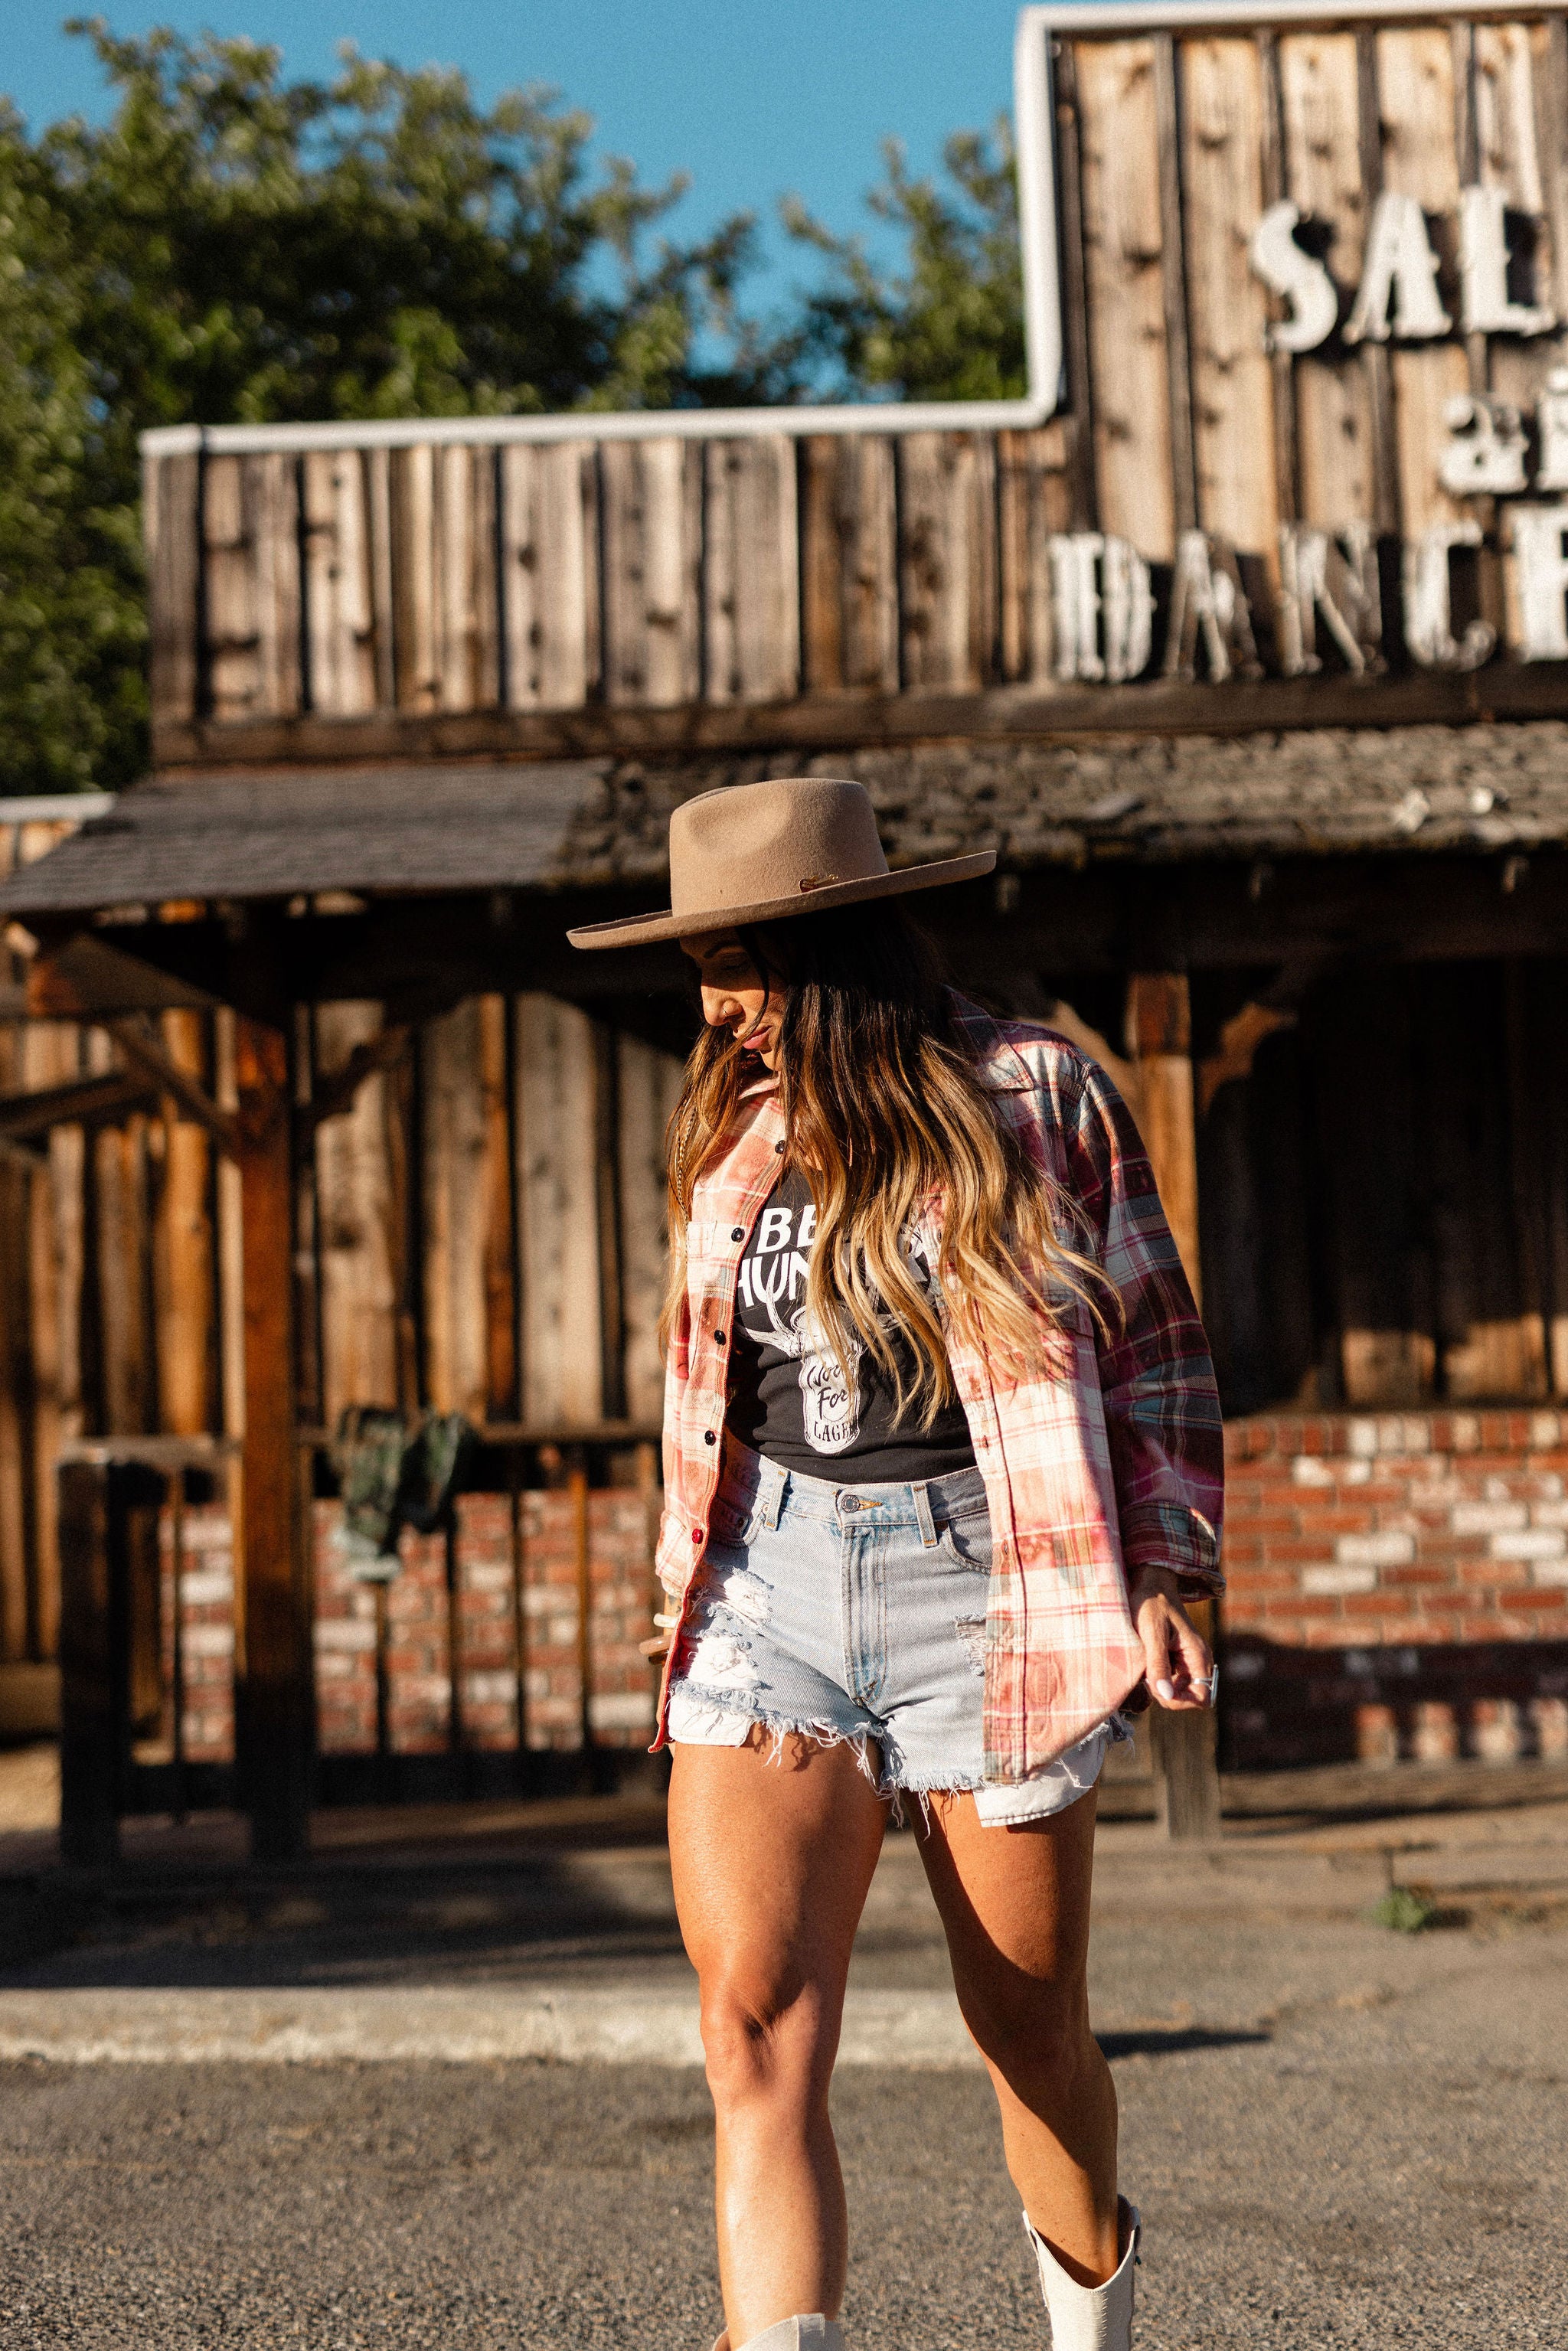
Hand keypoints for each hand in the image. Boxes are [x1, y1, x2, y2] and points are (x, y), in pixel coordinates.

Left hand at [1128, 1566, 1212, 1709]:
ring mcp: (1186, 1660)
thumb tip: (1166, 1695)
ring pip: (1175, 1690)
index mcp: (1198, 1655)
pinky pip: (1168, 1679)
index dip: (1180, 1700)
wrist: (1148, 1582)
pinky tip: (1144, 1661)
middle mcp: (1197, 1661)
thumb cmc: (1150, 1603)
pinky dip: (1155, 1676)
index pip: (1202, 1697)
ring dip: (1159, 1684)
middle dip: (1166, 1693)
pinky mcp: (1174, 1658)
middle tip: (1146, 1674)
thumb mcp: (1152, 1633)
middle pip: (1188, 1697)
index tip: (1157, 1687)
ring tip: (1144, 1664)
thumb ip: (1158, 1664)